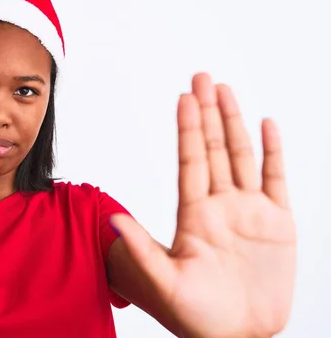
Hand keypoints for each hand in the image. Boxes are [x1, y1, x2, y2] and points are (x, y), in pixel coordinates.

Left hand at [111, 73, 295, 337]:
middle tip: (202, 77)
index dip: (187, 128)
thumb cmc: (197, 317)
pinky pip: (277, 179)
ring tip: (226, 89)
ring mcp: (249, 212)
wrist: (236, 336)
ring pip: (241, 156)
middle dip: (208, 112)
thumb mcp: (164, 283)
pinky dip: (273, 151)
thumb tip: (112, 219)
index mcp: (193, 215)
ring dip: (235, 122)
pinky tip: (266, 123)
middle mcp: (219, 206)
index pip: (189, 161)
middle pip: (212, 149)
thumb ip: (141, 250)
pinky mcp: (277, 224)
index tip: (183, 98)